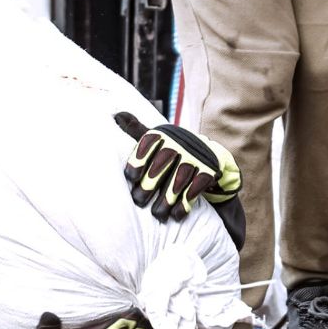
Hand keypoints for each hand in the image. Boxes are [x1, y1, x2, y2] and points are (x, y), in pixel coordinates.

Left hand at [116, 112, 240, 220]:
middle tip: (139, 201)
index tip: (131, 178)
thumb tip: (117, 114)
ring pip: (180, 176)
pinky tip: (177, 214)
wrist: (210, 158)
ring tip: (158, 214)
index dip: (139, 158)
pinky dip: (187, 201)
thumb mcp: (157, 140)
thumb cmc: (173, 151)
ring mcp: (197, 156)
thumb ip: (136, 130)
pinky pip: (198, 185)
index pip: (149, 141)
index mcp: (164, 134)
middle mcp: (181, 142)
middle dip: (150, 183)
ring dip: (168, 197)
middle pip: (164, 159)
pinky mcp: (211, 170)